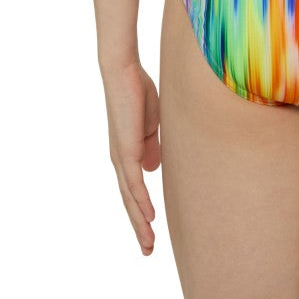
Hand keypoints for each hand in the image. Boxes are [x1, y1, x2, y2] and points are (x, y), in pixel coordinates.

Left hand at [101, 59, 160, 255]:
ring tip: (148, 243)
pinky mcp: (125, 151)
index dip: (141, 210)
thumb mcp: (149, 126)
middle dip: (139, 226)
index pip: (134, 190)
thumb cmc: (138, 94)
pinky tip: (147, 216)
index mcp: (127, 154)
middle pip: (129, 201)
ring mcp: (121, 157)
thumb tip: (153, 169)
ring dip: (139, 222)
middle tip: (148, 249)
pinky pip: (133, 183)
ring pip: (130, 198)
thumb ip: (151, 147)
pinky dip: (140, 201)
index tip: (151, 229)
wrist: (123, 75)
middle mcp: (120, 160)